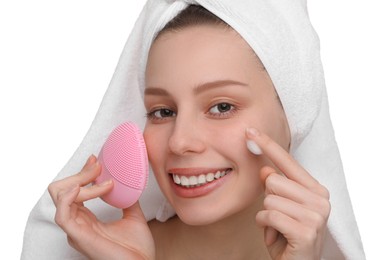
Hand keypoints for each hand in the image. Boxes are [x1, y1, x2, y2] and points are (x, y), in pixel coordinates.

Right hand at [48, 155, 154, 259]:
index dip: (81, 172)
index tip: (95, 160)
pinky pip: (63, 213)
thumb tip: (129, 184)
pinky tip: (88, 188)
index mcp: (87, 219)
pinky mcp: (78, 236)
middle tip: (98, 166)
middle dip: (80, 173)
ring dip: (82, 180)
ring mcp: (76, 229)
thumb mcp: (132, 216)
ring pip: (61, 195)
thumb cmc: (136, 249)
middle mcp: (78, 223)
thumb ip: (127, 201)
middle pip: (62, 189)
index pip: (73, 190)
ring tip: (103, 179)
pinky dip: (71, 196)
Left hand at [246, 128, 330, 259]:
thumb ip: (275, 186)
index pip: (288, 162)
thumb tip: (265, 169)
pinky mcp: (306, 231)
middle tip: (278, 217)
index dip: (269, 145)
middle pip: (273, 180)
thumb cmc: (287, 235)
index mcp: (316, 190)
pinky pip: (268, 215)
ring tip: (278, 228)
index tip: (251, 131)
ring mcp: (316, 215)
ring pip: (269, 198)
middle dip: (268, 199)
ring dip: (266, 216)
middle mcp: (320, 199)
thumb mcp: (280, 207)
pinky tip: (276, 236)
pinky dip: (265, 226)